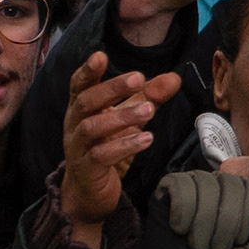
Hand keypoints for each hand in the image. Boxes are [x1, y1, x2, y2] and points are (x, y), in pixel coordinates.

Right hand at [60, 52, 183, 244]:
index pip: (79, 85)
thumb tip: (174, 78)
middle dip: (112, 88)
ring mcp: (78, 147)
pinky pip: (101, 155)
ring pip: (93, 128)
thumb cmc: (106, 147)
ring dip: (122, 117)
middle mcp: (74, 124)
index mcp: (81, 108)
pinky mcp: (87, 169)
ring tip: (150, 111)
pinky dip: (124, 146)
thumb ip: (148, 97)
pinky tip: (146, 139)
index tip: (100, 56)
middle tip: (138, 79)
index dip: (87, 70)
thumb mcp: (129, 119)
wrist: (90, 192)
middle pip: (87, 101)